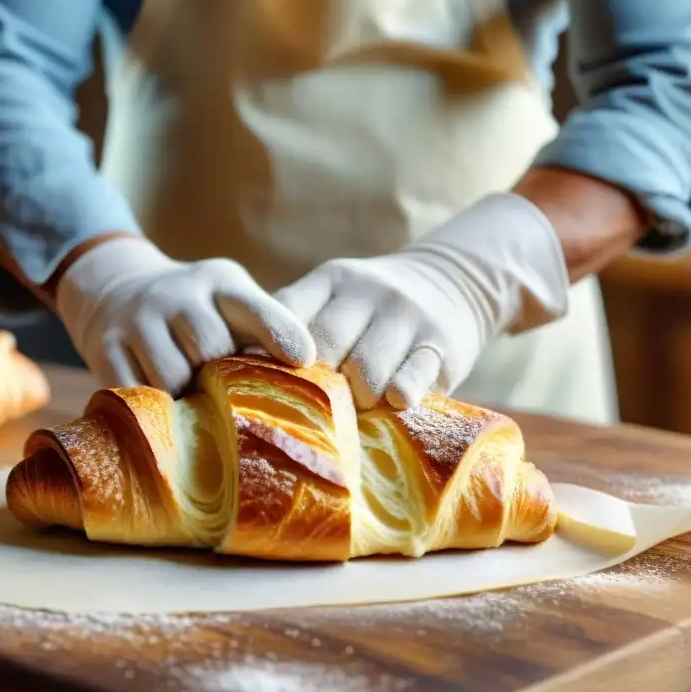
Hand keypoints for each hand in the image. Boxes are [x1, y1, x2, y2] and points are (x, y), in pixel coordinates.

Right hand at [56, 238, 316, 392]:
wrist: (115, 290)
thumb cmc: (195, 312)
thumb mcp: (230, 303)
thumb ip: (263, 331)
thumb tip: (311, 377)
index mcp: (219, 282)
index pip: (253, 305)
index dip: (278, 332)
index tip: (304, 359)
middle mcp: (176, 294)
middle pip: (211, 350)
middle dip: (222, 379)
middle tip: (226, 395)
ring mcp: (137, 319)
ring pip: (172, 378)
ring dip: (187, 399)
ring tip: (193, 402)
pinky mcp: (105, 346)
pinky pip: (135, 392)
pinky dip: (154, 408)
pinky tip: (164, 410)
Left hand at [275, 194, 569, 409]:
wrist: (454, 280)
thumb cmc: (373, 306)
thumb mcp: (334, 294)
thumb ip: (294, 320)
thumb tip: (236, 364)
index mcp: (332, 280)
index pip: (289, 312)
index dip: (271, 352)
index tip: (259, 382)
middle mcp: (368, 293)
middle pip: (324, 346)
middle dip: (312, 383)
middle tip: (306, 411)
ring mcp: (406, 317)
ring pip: (366, 368)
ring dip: (354, 398)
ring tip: (352, 411)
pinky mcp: (441, 344)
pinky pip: (413, 376)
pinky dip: (398, 395)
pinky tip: (392, 403)